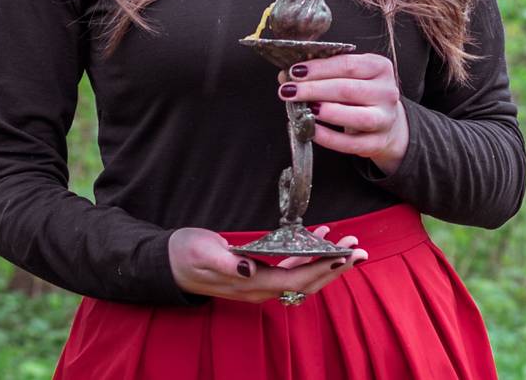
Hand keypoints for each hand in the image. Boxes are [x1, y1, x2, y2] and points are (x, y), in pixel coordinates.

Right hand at [168, 224, 369, 303]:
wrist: (167, 263)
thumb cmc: (184, 255)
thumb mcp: (202, 253)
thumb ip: (227, 263)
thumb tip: (250, 269)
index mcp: (251, 284)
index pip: (296, 279)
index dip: (323, 268)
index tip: (345, 256)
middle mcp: (259, 289)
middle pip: (306, 282)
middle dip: (335, 267)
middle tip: (359, 250)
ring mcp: (259, 283)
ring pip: (302, 276)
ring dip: (326, 260)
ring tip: (348, 243)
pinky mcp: (257, 274)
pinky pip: (290, 268)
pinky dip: (308, 254)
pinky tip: (319, 236)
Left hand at [277, 53, 409, 174]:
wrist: (386, 123)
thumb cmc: (362, 95)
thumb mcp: (350, 77)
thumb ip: (322, 74)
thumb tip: (286, 76)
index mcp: (380, 68)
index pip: (348, 64)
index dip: (319, 68)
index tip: (295, 72)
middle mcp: (387, 92)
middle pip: (348, 89)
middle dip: (314, 89)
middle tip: (289, 91)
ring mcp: (385, 119)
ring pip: (356, 116)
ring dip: (326, 112)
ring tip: (304, 109)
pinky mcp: (377, 142)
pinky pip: (351, 143)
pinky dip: (329, 138)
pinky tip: (312, 131)